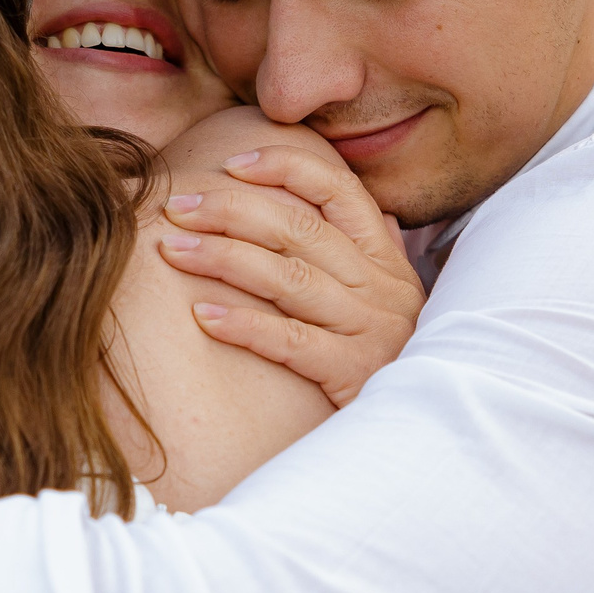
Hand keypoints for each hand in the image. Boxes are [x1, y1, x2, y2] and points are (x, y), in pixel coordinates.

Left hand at [158, 145, 425, 406]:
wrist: (420, 428)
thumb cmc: (388, 360)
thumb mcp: (389, 301)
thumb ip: (369, 254)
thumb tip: (350, 207)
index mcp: (385, 260)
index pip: (339, 190)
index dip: (285, 168)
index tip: (230, 163)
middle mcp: (381, 288)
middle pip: (299, 230)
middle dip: (232, 210)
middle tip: (176, 206)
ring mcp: (369, 330)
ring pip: (289, 279)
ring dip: (224, 258)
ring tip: (173, 250)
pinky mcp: (352, 373)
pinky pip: (290, 341)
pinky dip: (244, 325)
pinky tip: (201, 315)